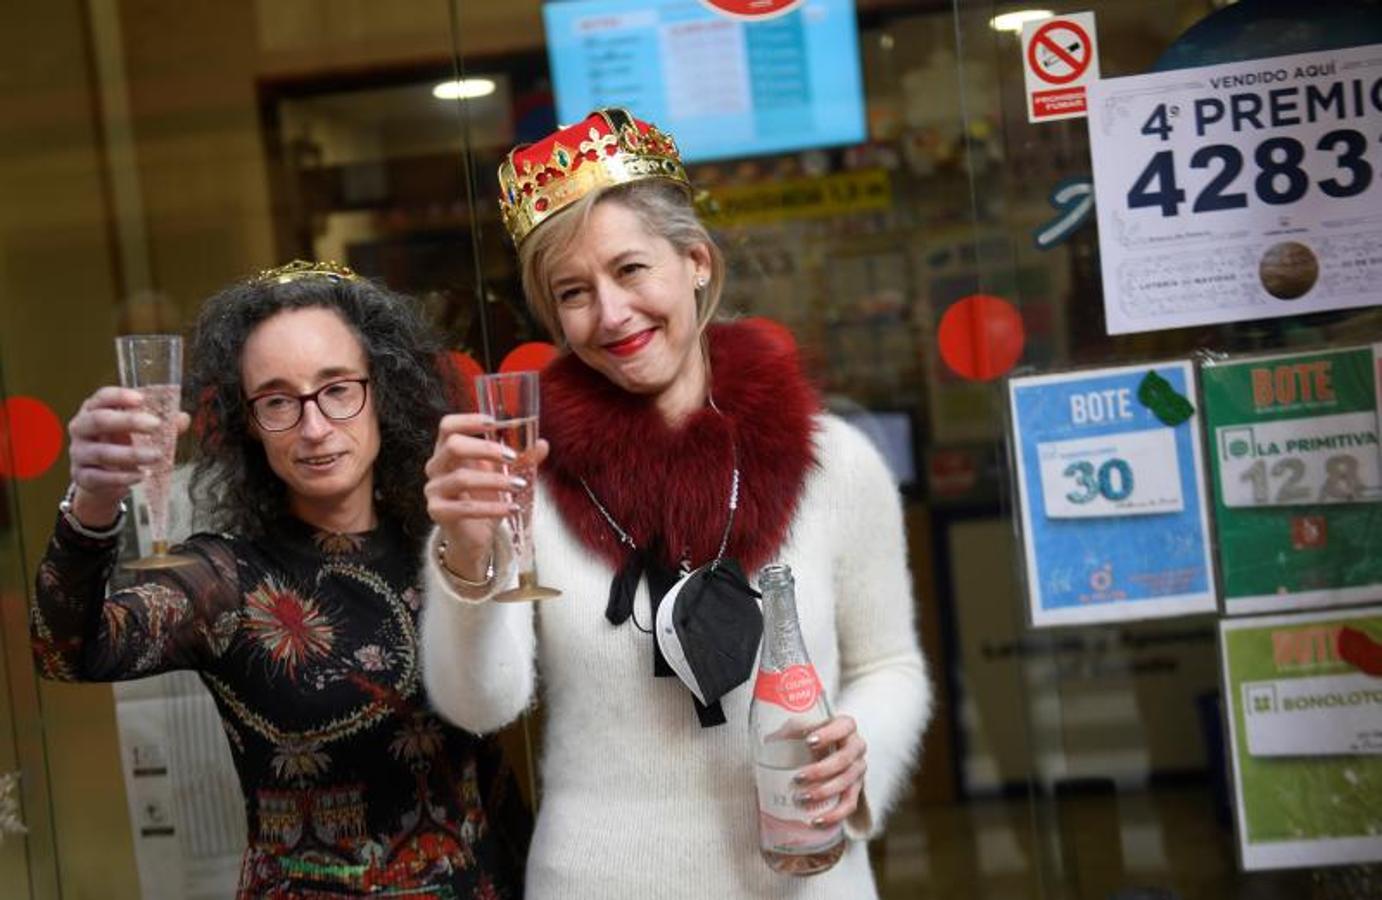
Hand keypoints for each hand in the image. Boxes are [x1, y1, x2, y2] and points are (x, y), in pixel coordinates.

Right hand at [67, 386, 190, 525]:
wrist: (102, 478)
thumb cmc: (120, 445)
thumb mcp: (138, 432)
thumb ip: (160, 425)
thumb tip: (183, 418)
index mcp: (93, 410)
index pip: (101, 397)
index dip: (119, 396)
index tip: (141, 399)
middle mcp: (81, 429)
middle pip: (98, 420)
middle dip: (128, 421)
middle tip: (156, 425)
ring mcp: (79, 453)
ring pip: (101, 452)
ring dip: (131, 454)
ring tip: (156, 456)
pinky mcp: (82, 476)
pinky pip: (100, 477)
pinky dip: (122, 478)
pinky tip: (140, 476)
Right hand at [424, 413, 548, 579]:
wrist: (472, 536)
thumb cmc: (484, 498)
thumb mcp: (503, 475)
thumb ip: (521, 459)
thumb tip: (542, 444)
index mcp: (448, 450)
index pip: (448, 426)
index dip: (468, 420)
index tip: (495, 422)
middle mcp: (436, 466)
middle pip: (453, 446)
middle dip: (486, 449)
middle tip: (512, 457)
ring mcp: (434, 490)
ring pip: (462, 478)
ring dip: (495, 481)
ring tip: (519, 485)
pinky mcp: (438, 512)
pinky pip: (465, 508)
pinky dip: (492, 507)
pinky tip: (512, 508)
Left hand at [794, 714, 866, 826]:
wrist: (817, 756)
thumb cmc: (804, 739)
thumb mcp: (796, 730)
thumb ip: (788, 730)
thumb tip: (772, 739)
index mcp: (845, 727)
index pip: (845, 726)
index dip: (829, 734)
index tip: (809, 741)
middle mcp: (856, 747)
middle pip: (845, 759)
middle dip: (821, 770)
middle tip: (798, 778)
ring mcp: (858, 769)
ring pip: (847, 783)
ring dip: (824, 792)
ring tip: (801, 798)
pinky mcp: (856, 790)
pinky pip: (849, 805)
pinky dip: (834, 815)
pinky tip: (816, 821)